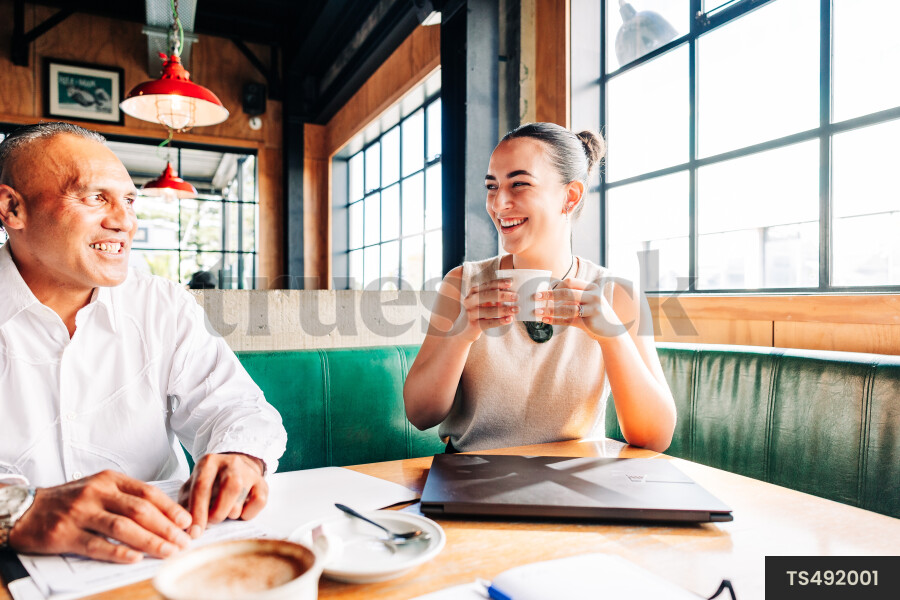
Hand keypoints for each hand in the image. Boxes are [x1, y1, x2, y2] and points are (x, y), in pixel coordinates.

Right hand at [8, 471, 191, 562]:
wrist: (25, 510)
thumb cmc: (69, 501)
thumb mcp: (99, 488)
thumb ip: (127, 497)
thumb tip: (164, 514)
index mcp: (109, 480)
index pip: (148, 493)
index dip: (170, 508)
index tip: (187, 522)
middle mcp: (96, 493)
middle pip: (140, 510)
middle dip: (166, 527)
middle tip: (183, 541)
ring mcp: (80, 513)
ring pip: (122, 527)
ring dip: (149, 541)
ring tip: (168, 551)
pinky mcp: (64, 534)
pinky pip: (96, 545)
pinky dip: (118, 552)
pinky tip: (135, 558)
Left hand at [179, 453, 266, 538]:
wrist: (234, 467)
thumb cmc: (209, 482)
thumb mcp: (192, 487)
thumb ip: (186, 503)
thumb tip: (184, 526)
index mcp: (209, 462)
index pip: (203, 486)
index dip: (198, 511)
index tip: (195, 532)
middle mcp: (231, 463)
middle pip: (229, 488)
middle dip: (218, 512)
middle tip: (212, 522)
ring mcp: (249, 472)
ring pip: (243, 496)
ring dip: (232, 512)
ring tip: (226, 514)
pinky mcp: (262, 483)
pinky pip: (259, 501)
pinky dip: (248, 513)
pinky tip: (241, 512)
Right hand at [456, 278, 518, 340]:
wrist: (465, 329)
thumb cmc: (479, 311)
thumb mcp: (484, 302)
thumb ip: (495, 296)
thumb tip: (512, 293)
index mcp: (474, 292)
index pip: (487, 285)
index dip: (499, 283)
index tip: (510, 282)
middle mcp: (470, 301)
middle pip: (486, 295)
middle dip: (502, 295)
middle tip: (516, 297)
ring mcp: (471, 313)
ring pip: (489, 310)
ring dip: (504, 309)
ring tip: (516, 309)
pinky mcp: (474, 325)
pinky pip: (489, 323)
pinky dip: (500, 321)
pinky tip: (509, 319)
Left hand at [534, 278, 627, 339]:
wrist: (611, 330)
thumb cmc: (594, 312)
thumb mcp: (587, 300)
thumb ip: (572, 296)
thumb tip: (549, 293)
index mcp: (592, 288)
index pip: (570, 282)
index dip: (555, 286)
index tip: (543, 290)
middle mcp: (594, 296)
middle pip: (568, 293)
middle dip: (550, 295)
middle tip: (536, 297)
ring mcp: (593, 309)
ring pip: (567, 308)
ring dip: (551, 310)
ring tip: (538, 311)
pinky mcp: (590, 322)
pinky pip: (569, 321)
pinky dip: (555, 320)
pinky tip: (546, 320)